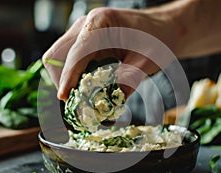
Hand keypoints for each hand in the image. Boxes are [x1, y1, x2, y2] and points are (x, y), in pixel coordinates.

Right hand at [42, 7, 177, 100]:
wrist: (162, 29)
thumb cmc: (157, 38)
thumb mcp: (148, 59)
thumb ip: (129, 78)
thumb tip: (110, 103)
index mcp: (101, 22)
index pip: (76, 52)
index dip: (69, 76)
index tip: (65, 96)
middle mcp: (86, 25)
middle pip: (57, 55)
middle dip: (63, 80)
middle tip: (75, 101)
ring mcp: (83, 34)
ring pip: (60, 60)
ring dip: (67, 80)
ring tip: (83, 97)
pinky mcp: (86, 45)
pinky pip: (70, 62)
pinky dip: (74, 78)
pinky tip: (87, 88)